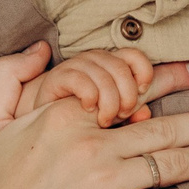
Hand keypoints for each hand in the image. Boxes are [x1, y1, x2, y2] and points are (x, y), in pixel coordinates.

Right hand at [17, 47, 160, 125]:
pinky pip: (80, 79)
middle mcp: (93, 62)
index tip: (143, 92)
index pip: (134, 56)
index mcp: (110, 66)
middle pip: (121, 66)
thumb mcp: (114, 119)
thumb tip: (146, 113)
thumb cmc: (81, 126)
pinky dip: (89, 94)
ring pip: (103, 74)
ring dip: (110, 99)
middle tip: (123, 115)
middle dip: (127, 92)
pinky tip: (88, 109)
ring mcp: (75, 68)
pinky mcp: (56, 79)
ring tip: (105, 120)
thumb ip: (132, 113)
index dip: (144, 71)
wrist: (42, 132)